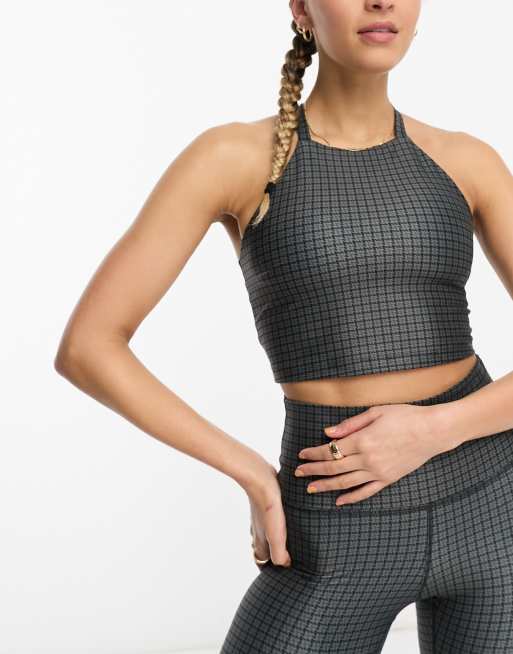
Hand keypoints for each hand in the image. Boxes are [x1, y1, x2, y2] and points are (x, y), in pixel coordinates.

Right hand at [245, 462, 291, 569]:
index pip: (261, 561)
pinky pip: (272, 518)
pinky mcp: (267, 504)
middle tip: (289, 560)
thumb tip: (286, 564)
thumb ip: (279, 554)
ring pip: (267, 533)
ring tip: (293, 542)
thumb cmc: (268, 508)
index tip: (281, 574)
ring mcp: (262, 517)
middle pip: (263, 548)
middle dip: (273, 556)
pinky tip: (290, 520)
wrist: (260, 479)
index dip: (269, 569)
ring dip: (277, 540)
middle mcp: (258, 530)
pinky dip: (279, 524)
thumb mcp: (275, 535)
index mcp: (259, 540)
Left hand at [295, 403, 443, 505]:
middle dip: (314, 470)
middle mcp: (368, 459)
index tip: (301, 455)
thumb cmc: (405, 416)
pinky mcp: (389, 479)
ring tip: (311, 489)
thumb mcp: (376, 412)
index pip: (330, 450)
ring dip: (326, 486)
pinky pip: (366, 491)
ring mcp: (378, 471)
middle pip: (334, 467)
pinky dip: (352, 498)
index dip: (313, 453)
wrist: (433, 431)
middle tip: (298, 473)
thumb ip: (350, 424)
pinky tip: (339, 502)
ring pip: (346, 482)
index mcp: (362, 440)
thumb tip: (328, 433)